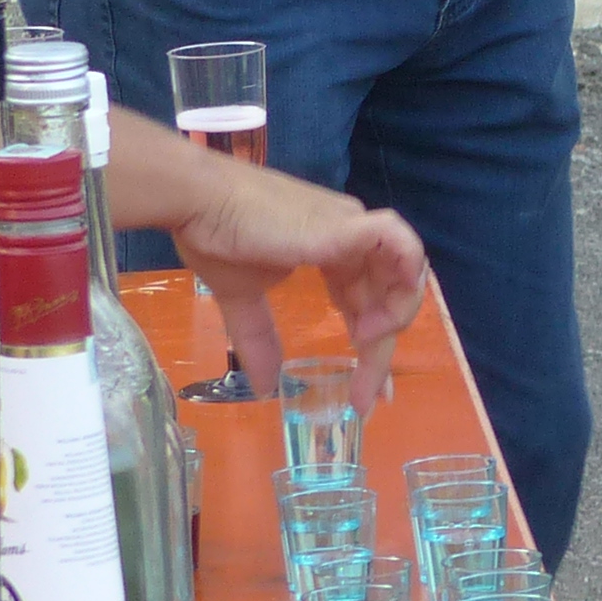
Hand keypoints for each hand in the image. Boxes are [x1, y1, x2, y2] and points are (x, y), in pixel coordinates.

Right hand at [108, 115, 431, 402]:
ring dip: (395, 317)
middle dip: (380, 352)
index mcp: (332, 249)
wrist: (197, 203)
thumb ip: (258, 339)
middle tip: (366, 397)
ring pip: (403, 272)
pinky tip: (382, 314)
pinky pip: (398, 241)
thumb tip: (263, 387)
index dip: (372, 348)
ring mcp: (350, 227)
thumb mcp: (242, 299)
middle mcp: (350, 235)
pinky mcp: (343, 226)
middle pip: (386, 296)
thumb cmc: (216, 238)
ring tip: (365, 349)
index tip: (364, 395)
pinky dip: (403, 274)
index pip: (367, 300)